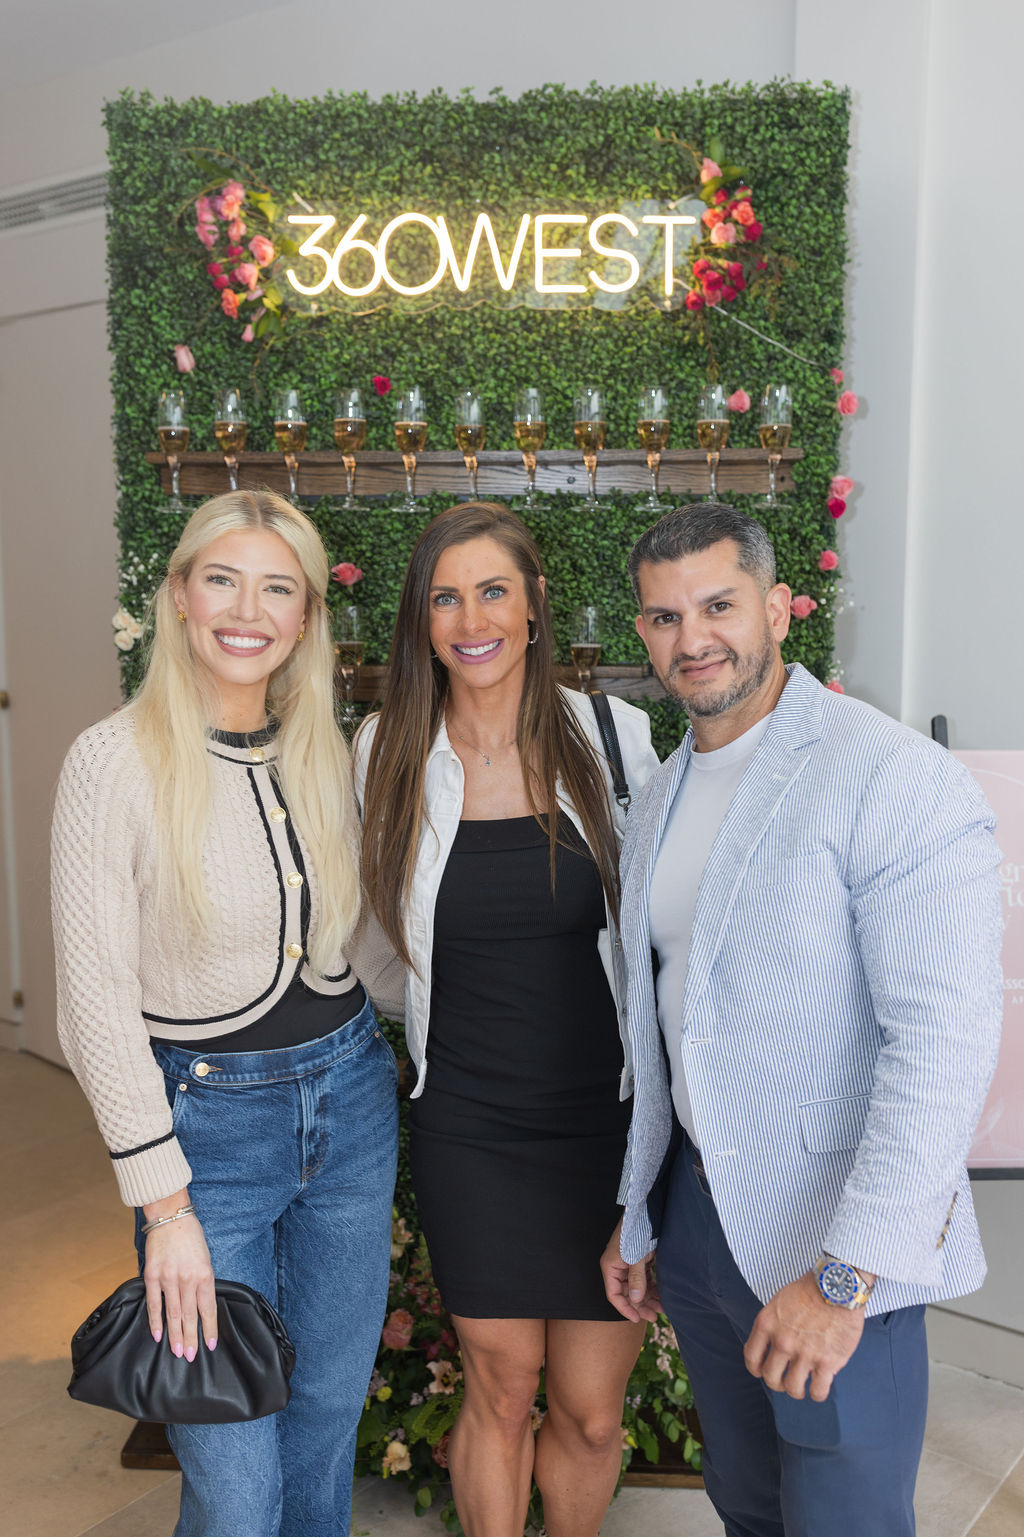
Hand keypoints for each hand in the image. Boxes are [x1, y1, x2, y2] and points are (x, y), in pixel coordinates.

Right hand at [142, 1190, 216, 1361]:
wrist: (171, 1217)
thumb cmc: (191, 1237)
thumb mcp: (205, 1258)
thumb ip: (202, 1281)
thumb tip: (200, 1306)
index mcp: (205, 1274)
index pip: (209, 1308)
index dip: (210, 1328)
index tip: (210, 1346)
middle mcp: (188, 1279)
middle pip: (191, 1315)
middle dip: (191, 1339)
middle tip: (190, 1358)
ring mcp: (169, 1278)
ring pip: (173, 1314)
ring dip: (175, 1335)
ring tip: (177, 1352)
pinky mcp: (152, 1276)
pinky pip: (154, 1303)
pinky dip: (155, 1321)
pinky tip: (158, 1335)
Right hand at [600, 1216, 661, 1322]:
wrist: (645, 1212)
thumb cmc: (636, 1231)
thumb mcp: (636, 1257)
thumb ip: (636, 1278)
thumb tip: (636, 1299)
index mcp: (610, 1267)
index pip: (614, 1295)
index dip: (625, 1308)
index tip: (638, 1319)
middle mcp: (617, 1268)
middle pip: (627, 1293)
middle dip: (641, 1306)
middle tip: (654, 1317)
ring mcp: (628, 1265)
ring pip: (637, 1287)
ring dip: (649, 1298)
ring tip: (662, 1308)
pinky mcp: (638, 1261)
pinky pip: (644, 1279)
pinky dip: (652, 1288)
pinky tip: (661, 1295)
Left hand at [743, 1272, 864, 1401]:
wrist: (837, 1284)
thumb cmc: (809, 1290)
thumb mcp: (779, 1302)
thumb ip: (772, 1325)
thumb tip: (771, 1345)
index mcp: (766, 1325)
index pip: (751, 1358)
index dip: (757, 1369)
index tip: (763, 1371)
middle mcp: (782, 1342)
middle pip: (770, 1378)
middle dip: (777, 1383)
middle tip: (786, 1380)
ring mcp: (804, 1354)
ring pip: (793, 1389)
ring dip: (796, 1391)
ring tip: (803, 1386)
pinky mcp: (827, 1362)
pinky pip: (818, 1391)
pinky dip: (817, 1393)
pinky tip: (819, 1386)